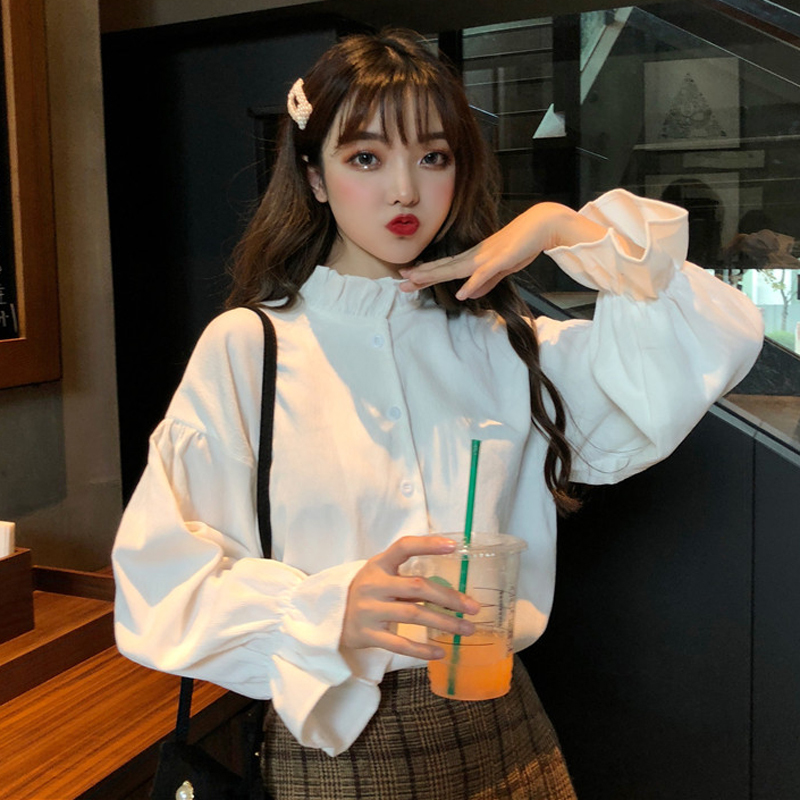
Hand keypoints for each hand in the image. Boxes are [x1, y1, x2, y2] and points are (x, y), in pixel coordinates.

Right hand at [342, 536, 479, 660]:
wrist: (331, 617)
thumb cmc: (368, 593)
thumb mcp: (381, 576)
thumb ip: (407, 577)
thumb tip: (453, 589)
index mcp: (378, 564)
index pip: (404, 547)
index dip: (428, 544)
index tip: (454, 546)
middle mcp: (373, 585)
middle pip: (417, 587)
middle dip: (449, 597)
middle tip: (474, 608)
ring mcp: (369, 610)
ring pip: (413, 615)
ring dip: (444, 622)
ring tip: (467, 629)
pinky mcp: (368, 635)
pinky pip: (399, 643)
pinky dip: (422, 649)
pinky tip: (440, 652)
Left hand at [398, 201, 623, 299]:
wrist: (542, 226)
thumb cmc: (522, 245)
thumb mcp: (500, 269)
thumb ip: (485, 282)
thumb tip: (468, 295)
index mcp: (474, 258)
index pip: (445, 267)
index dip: (426, 273)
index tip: (407, 278)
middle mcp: (476, 256)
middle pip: (444, 267)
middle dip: (422, 275)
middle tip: (400, 282)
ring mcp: (487, 256)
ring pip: (456, 268)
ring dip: (436, 275)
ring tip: (417, 282)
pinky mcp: (502, 259)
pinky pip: (484, 274)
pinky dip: (473, 283)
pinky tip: (461, 294)